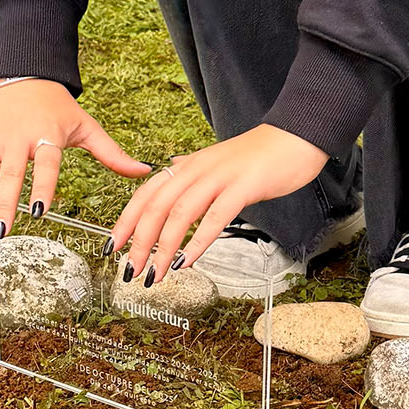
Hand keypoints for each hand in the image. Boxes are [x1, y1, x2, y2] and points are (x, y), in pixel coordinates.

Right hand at [0, 80, 148, 234]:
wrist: (23, 71)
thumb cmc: (58, 107)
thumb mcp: (85, 126)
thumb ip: (112, 153)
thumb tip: (147, 172)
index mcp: (46, 135)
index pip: (46, 164)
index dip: (43, 185)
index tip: (38, 211)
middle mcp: (15, 137)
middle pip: (8, 174)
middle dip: (3, 203)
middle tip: (0, 231)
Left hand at [109, 125, 328, 285]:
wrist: (296, 135)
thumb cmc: (261, 154)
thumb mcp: (218, 159)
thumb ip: (193, 168)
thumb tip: (171, 170)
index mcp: (189, 166)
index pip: (146, 193)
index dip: (125, 220)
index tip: (112, 245)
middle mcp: (198, 169)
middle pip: (156, 206)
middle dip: (139, 242)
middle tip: (130, 269)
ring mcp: (219, 177)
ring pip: (180, 214)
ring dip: (163, 248)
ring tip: (156, 273)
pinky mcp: (243, 187)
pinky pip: (214, 217)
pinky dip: (198, 241)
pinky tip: (188, 260)